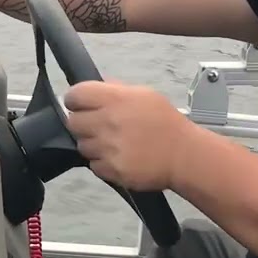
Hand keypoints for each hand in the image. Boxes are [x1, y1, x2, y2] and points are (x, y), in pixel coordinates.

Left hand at [63, 80, 193, 190]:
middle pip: (72, 122)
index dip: (76, 100)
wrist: (184, 154)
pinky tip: (118, 157)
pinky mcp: (111, 170)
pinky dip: (102, 163)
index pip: (74, 95)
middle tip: (98, 126)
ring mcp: (107, 148)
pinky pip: (93, 165)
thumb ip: (116, 90)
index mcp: (114, 99)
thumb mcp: (144, 94)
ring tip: (112, 144)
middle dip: (83, 124)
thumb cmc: (165, 122)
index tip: (83, 105)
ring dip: (92, 145)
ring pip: (81, 145)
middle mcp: (107, 122)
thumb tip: (96, 87)